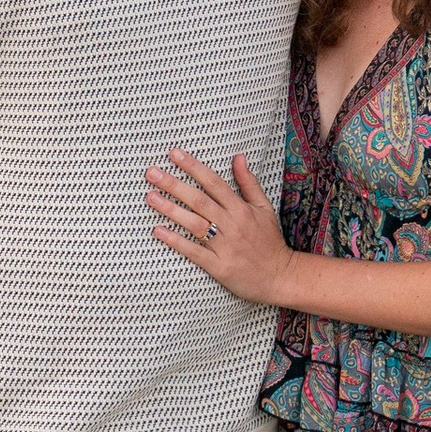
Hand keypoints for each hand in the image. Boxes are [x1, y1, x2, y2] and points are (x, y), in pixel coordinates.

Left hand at [146, 147, 293, 303]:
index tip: (174, 154)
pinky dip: (176, 241)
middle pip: (199, 200)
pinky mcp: (219, 267)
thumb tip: (238, 157)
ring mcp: (224, 246)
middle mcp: (232, 225)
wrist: (280, 277)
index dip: (193, 167)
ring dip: (171, 210)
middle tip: (151, 172)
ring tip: (150, 196)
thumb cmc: (270, 241)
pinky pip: (194, 252)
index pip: (214, 182)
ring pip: (194, 224)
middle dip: (174, 185)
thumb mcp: (264, 208)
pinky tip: (158, 231)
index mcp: (241, 209)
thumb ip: (249, 183)